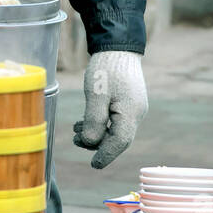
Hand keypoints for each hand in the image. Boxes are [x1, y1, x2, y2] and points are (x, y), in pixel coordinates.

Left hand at [73, 51, 147, 168]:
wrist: (118, 47)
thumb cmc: (107, 69)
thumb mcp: (95, 94)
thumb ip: (93, 120)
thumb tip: (90, 143)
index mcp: (131, 112)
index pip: (121, 142)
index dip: (106, 155)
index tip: (93, 165)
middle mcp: (136, 113)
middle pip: (118, 138)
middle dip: (97, 143)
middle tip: (76, 139)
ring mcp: (133, 108)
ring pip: (115, 130)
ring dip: (96, 133)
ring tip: (76, 128)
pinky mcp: (128, 103)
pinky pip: (115, 121)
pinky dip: (100, 124)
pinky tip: (85, 120)